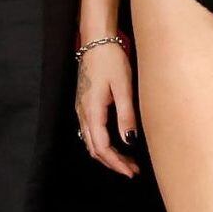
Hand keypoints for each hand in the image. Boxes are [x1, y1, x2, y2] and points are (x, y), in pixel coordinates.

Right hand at [73, 41, 140, 177]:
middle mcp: (82, 112)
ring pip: (90, 141)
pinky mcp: (83, 103)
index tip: (131, 171)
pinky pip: (89, 131)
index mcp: (92, 110)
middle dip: (113, 163)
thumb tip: (130, 142)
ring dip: (107, 154)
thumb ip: (126, 116)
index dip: (116, 163)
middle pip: (94, 148)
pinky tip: (114, 143)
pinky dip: (101, 143)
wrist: (96, 40)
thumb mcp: (123, 87)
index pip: (102, 147)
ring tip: (126, 160)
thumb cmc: (110, 59)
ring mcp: (80, 108)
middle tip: (132, 170)